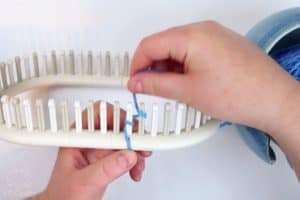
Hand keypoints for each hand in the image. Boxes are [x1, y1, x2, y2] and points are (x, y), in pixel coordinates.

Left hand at [28, 101, 150, 199]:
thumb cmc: (63, 195)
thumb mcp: (84, 182)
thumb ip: (106, 169)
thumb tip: (128, 155)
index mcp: (78, 138)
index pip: (98, 115)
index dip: (116, 118)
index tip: (130, 130)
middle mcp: (92, 140)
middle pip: (117, 125)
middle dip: (132, 135)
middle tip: (141, 145)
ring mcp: (101, 150)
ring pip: (126, 139)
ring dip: (137, 149)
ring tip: (140, 162)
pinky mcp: (110, 160)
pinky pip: (129, 153)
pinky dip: (136, 160)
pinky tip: (135, 170)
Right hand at [127, 21, 299, 134]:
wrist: (274, 100)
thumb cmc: (241, 94)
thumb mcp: (188, 92)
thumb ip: (156, 85)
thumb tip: (137, 82)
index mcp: (192, 36)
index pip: (149, 44)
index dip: (137, 65)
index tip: (134, 81)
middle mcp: (203, 29)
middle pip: (163, 43)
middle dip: (152, 66)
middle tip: (149, 87)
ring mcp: (215, 35)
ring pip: (177, 47)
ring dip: (168, 66)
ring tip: (171, 88)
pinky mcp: (222, 44)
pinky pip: (193, 50)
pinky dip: (183, 64)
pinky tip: (186, 82)